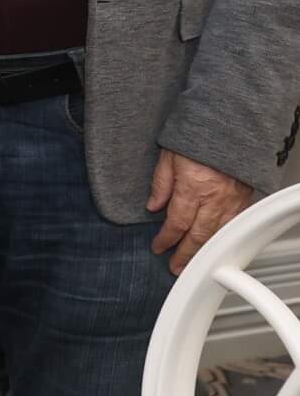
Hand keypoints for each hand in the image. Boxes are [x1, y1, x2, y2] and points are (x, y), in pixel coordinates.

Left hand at [148, 149, 253, 273]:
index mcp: (192, 188)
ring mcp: (231, 201)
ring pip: (217, 234)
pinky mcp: (243, 199)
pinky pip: (233, 225)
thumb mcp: (169, 156)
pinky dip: (223, 237)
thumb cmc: (199, 138)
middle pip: (197, 235)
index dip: (165, 239)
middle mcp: (213, 199)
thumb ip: (160, 183)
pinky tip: (215, 244)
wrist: (230, 128)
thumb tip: (153, 206)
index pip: (176, 223)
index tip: (157, 247)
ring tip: (193, 263)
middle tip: (175, 267)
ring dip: (204, 251)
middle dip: (184, 254)